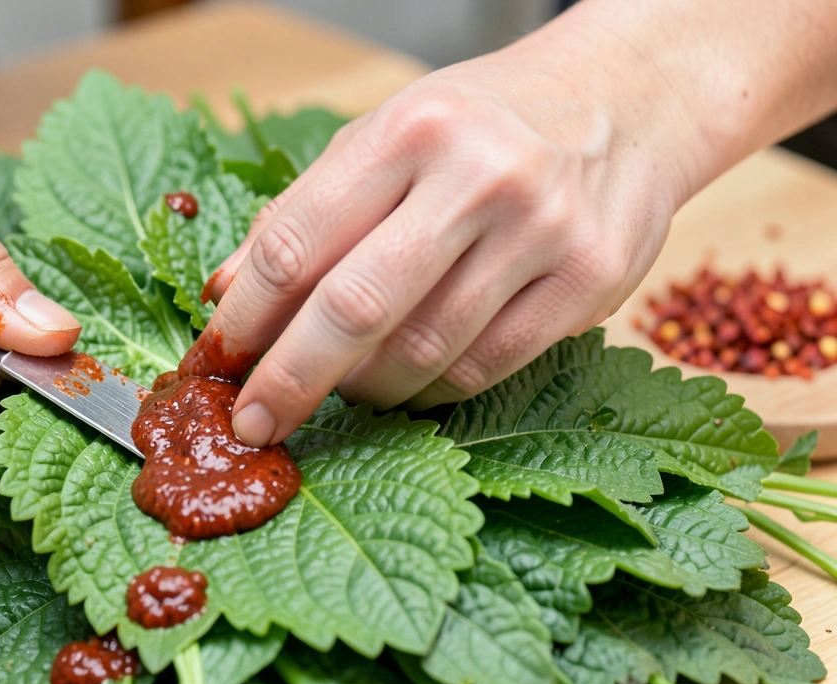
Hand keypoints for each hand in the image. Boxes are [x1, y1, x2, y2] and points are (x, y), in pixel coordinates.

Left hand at [185, 39, 701, 446]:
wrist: (629, 100)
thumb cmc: (483, 124)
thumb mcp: (384, 138)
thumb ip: (306, 213)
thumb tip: (225, 294)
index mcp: (408, 129)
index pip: (297, 242)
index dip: (243, 318)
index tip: (212, 364)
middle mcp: (478, 174)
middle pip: (354, 307)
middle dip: (289, 378)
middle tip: (251, 424)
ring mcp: (543, 229)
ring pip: (421, 351)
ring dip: (362, 387)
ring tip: (341, 387)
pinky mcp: (592, 280)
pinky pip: (483, 369)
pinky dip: (428, 391)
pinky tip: (405, 384)